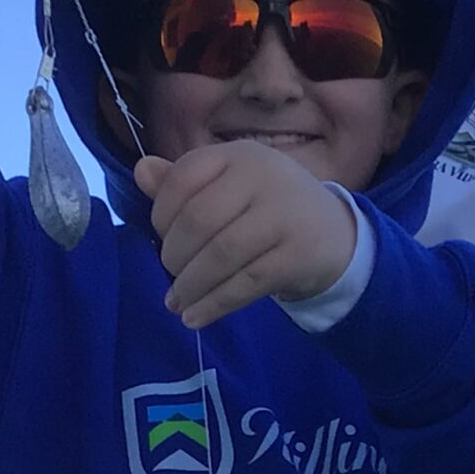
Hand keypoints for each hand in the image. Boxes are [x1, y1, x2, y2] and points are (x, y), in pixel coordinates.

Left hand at [135, 144, 360, 328]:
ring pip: (221, 254)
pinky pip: (246, 284)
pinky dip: (215, 304)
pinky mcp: (297, 255)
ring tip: (177, 303)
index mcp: (239, 156)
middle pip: (199, 220)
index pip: (184, 178)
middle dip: (175, 255)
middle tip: (172, 276)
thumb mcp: (228, 187)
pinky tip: (196, 317)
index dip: (162, 213)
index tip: (163, 237)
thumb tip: (141, 171)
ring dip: (191, 285)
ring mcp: (283, 215)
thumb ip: (183, 182)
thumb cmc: (266, 208)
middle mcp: (263, 177)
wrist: (333, 234)